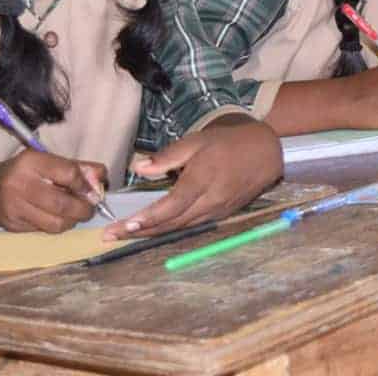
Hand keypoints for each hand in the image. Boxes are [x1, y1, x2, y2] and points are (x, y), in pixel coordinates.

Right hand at [0, 150, 107, 233]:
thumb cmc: (27, 172)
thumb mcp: (49, 161)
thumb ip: (78, 167)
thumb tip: (101, 177)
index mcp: (31, 161)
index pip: (69, 173)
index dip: (86, 185)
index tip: (94, 191)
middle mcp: (19, 183)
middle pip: (62, 204)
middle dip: (83, 209)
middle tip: (90, 209)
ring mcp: (13, 207)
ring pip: (55, 223)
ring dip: (72, 221)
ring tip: (75, 214)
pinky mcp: (12, 225)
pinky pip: (44, 231)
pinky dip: (57, 226)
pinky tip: (56, 217)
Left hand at [104, 115, 282, 239]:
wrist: (266, 153)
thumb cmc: (229, 142)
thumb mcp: (197, 141)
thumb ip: (167, 157)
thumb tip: (138, 168)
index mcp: (202, 180)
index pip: (171, 206)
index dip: (146, 219)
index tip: (123, 227)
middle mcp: (210, 201)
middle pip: (171, 223)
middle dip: (140, 232)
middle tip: (111, 236)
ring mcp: (217, 211)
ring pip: (180, 228)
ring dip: (152, 234)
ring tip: (126, 236)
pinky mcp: (221, 215)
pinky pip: (191, 226)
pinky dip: (170, 229)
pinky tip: (153, 230)